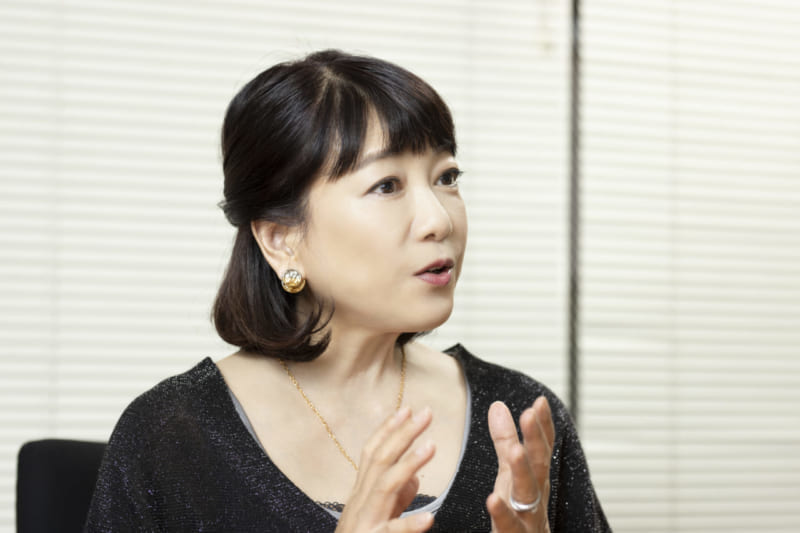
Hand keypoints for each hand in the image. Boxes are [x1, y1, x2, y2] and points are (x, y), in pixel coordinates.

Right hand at [335, 406, 435, 532]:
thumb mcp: (379, 519)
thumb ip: (397, 499)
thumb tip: (414, 476)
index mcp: (362, 496)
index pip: (372, 454)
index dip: (388, 429)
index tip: (407, 408)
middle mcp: (359, 505)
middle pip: (379, 461)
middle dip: (403, 434)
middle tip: (426, 413)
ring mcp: (364, 524)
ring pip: (384, 487)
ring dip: (408, 464)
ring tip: (432, 447)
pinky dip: (408, 525)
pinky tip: (429, 518)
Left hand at [486, 397, 554, 532]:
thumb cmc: (518, 514)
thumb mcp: (509, 474)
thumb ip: (505, 441)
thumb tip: (498, 406)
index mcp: (535, 479)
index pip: (542, 448)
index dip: (542, 426)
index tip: (540, 401)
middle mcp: (535, 497)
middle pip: (539, 466)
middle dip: (535, 440)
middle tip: (529, 414)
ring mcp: (528, 518)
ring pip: (528, 494)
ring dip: (523, 471)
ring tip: (515, 450)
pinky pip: (509, 526)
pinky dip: (502, 513)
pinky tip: (492, 499)